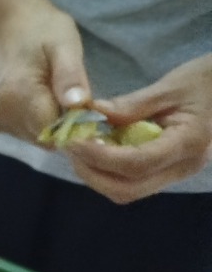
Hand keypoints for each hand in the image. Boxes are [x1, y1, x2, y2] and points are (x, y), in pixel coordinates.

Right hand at [0, 4, 88, 143]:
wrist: (10, 25)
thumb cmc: (41, 30)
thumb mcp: (65, 45)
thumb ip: (71, 76)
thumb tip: (79, 105)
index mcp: (17, 96)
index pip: (54, 131)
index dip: (76, 126)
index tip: (90, 111)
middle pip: (45, 137)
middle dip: (66, 124)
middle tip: (74, 96)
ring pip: (37, 138)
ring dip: (54, 122)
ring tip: (56, 93)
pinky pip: (26, 133)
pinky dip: (40, 121)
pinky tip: (41, 100)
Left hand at [63, 53, 211, 202]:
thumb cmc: (208, 80)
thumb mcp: (170, 86)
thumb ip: (130, 106)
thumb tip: (90, 116)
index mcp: (188, 143)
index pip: (136, 165)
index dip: (100, 157)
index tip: (75, 141)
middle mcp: (184, 167)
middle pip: (127, 189)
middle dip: (92, 173)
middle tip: (72, 148)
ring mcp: (177, 173)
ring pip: (127, 191)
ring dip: (97, 175)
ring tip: (80, 149)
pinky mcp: (168, 171)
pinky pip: (132, 182)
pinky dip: (108, 171)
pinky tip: (97, 151)